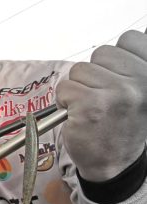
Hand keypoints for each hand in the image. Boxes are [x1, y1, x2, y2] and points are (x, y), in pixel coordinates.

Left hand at [57, 29, 146, 180]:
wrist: (116, 165)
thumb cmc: (122, 126)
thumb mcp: (140, 92)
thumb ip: (132, 67)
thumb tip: (124, 41)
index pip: (130, 39)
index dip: (115, 58)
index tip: (115, 77)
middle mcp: (139, 81)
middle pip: (101, 53)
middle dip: (95, 73)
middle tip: (102, 98)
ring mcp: (114, 92)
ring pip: (80, 70)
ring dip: (79, 88)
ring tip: (91, 107)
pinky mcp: (89, 104)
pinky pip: (65, 87)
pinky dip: (65, 100)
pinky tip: (79, 115)